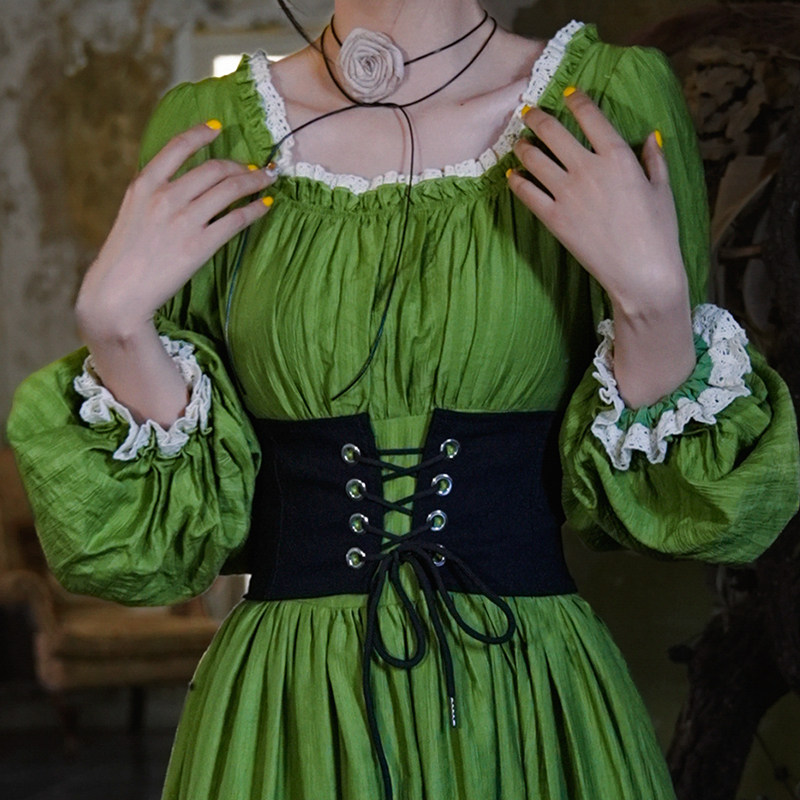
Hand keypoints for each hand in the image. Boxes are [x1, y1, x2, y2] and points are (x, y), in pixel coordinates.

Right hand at [76, 120, 274, 337]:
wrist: (118, 292)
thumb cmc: (125, 256)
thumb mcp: (132, 212)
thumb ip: (154, 193)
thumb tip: (184, 183)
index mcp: (144, 184)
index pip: (177, 146)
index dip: (201, 133)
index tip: (219, 128)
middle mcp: (164, 197)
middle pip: (213, 168)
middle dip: (240, 165)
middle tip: (255, 167)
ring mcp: (184, 220)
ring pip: (229, 189)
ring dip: (254, 181)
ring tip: (267, 179)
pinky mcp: (199, 245)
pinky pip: (236, 220)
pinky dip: (255, 209)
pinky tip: (265, 205)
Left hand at [508, 88, 687, 314]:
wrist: (641, 272)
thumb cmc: (659, 231)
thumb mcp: (662, 189)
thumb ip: (654, 159)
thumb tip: (650, 136)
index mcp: (618, 155)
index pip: (590, 114)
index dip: (575, 99)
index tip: (566, 93)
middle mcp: (588, 168)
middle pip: (552, 131)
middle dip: (536, 117)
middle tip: (528, 112)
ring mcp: (567, 193)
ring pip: (534, 159)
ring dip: (523, 146)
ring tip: (519, 142)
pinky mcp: (554, 218)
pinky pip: (527, 193)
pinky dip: (517, 181)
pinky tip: (512, 175)